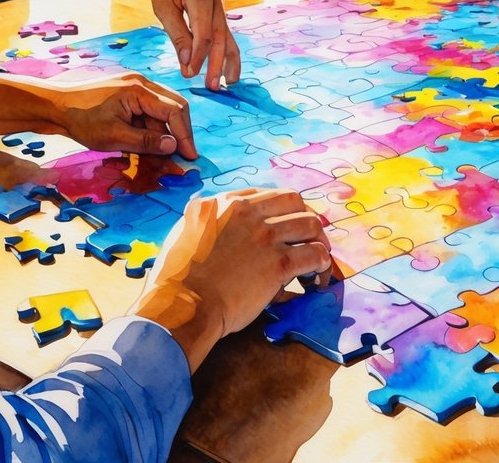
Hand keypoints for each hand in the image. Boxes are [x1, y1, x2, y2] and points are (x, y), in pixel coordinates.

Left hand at [0, 72, 196, 159]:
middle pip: (174, 108)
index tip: (190, 156)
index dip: (184, 135)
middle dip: (179, 133)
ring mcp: (135, 89)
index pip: (174, 111)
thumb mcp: (114, 136)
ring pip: (162, 113)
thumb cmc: (81, 120)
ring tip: (162, 157)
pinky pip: (148, 113)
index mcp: (140, 90)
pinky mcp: (128, 96)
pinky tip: (147, 147)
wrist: (54, 106)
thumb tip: (173, 146)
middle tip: (182, 155)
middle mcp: (142, 84)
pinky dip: (151, 131)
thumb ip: (145, 142)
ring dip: (164, 134)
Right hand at [130, 189, 332, 370]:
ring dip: (319, 241)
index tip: (285, 225)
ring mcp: (265, 236)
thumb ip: (204, 220)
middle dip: (305, 217)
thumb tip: (211, 217)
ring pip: (310, 225)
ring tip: (318, 260)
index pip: (266, 194)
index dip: (281, 210)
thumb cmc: (176, 277)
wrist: (182, 305)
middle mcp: (247, 213)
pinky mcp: (278, 263)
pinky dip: (322, 264)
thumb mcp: (183, 231)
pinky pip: (315, 255)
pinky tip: (317, 277)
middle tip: (308, 238)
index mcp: (224, 204)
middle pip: (294, 201)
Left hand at [146, 0, 240, 89]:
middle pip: (220, 36)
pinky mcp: (222, 8)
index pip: (203, 33)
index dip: (198, 56)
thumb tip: (187, 61)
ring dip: (229, 60)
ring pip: (228, 35)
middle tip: (213, 86)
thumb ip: (177, 34)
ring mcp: (222, 2)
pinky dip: (226, 49)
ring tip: (230, 82)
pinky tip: (228, 66)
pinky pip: (225, 31)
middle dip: (217, 63)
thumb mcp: (163, 7)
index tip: (190, 74)